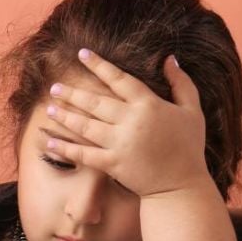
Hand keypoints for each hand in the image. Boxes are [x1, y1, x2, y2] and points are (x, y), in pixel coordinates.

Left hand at [43, 49, 208, 197]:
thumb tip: (169, 58)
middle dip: (72, 93)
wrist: (182, 186)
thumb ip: (181, 83)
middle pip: (95, 102)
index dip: (99, 65)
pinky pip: (84, 154)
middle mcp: (131, 121)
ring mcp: (120, 143)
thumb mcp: (192, 110)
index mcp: (149, 104)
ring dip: (65, 116)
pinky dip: (65, 148)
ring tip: (49, 108)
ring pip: (85, 125)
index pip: (119, 79)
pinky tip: (49, 141)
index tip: (81, 54)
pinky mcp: (112, 164)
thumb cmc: (189, 147)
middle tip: (53, 87)